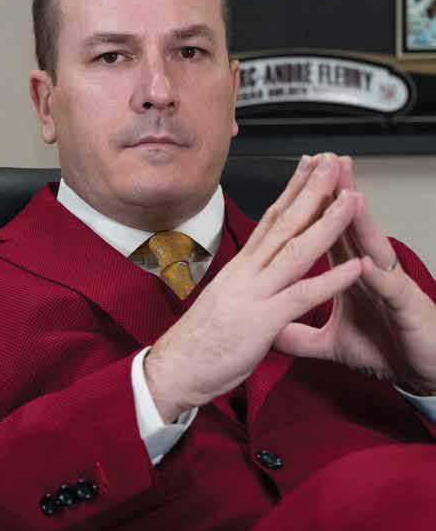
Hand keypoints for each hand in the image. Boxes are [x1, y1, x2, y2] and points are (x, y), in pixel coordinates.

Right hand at [144, 153, 363, 421]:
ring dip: (327, 223)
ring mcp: (254, 294)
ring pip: (295, 251)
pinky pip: (302, 296)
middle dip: (311, 190)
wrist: (174, 369)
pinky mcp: (261, 321)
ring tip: (352, 199)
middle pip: (283, 223)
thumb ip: (247, 287)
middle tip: (333, 161)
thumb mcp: (226, 304)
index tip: (311, 167)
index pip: (270, 221)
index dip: (292, 191)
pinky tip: (355, 267)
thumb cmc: (199, 342)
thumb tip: (260, 278)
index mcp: (240, 269)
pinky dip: (331, 281)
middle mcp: (246, 273)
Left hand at [274, 155, 435, 394]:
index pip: (327, 234)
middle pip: (350, 229)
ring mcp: (390, 287)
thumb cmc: (385, 350)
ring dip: (361, 224)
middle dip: (338, 195)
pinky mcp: (407, 308)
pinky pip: (391, 290)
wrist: (423, 373)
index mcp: (350, 276)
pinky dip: (379, 276)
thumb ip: (300, 335)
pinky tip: (367, 262)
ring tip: (349, 196)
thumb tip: (271, 330)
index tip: (297, 180)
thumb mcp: (332, 344)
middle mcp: (371, 273)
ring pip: (373, 249)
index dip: (313, 209)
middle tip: (325, 163)